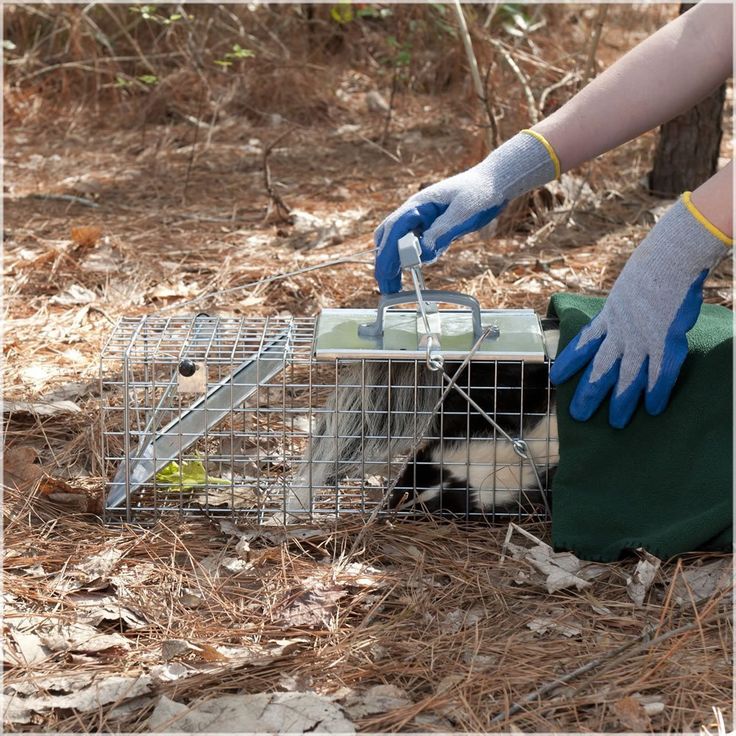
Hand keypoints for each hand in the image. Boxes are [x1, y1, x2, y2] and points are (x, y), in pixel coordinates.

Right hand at [373, 131, 557, 292]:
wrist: (496, 183)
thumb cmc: (479, 192)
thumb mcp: (462, 212)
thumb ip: (441, 231)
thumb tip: (421, 253)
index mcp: (418, 205)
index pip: (394, 230)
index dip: (386, 253)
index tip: (384, 274)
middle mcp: (416, 213)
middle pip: (389, 238)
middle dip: (385, 263)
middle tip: (387, 288)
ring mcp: (424, 221)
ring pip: (400, 244)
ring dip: (396, 264)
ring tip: (394, 288)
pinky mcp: (434, 228)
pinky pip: (417, 246)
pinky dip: (414, 259)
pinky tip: (418, 271)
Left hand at [550, 195, 728, 427]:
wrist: (671, 257)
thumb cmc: (653, 262)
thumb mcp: (627, 284)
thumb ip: (623, 303)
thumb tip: (624, 307)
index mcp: (609, 316)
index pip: (583, 344)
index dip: (570, 363)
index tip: (556, 379)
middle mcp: (620, 332)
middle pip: (599, 369)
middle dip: (588, 394)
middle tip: (577, 416)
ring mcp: (642, 339)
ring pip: (627, 378)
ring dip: (620, 402)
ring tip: (615, 424)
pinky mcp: (666, 342)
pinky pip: (661, 373)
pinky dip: (657, 392)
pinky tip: (653, 409)